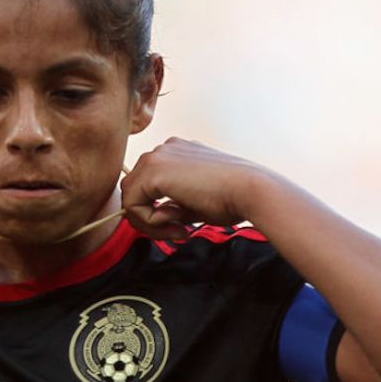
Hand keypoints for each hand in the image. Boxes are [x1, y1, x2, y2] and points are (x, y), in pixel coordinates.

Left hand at [120, 137, 267, 239]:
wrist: (250, 190)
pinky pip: (133, 204)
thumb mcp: (196, 202)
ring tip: (178, 230)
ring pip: (130, 197)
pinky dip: (150, 222)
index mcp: (177, 152)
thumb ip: (173, 206)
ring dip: (149, 222)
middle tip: (176, 233)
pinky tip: (177, 224)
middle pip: (134, 189)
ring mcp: (157, 157)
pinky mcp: (153, 171)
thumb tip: (157, 219)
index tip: (181, 228)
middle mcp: (165, 149)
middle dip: (149, 218)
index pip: (148, 184)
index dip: (157, 212)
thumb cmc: (233, 198)